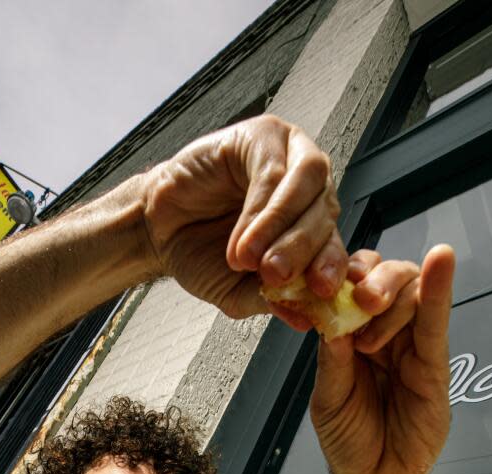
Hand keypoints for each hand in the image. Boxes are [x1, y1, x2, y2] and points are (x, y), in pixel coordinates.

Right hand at [141, 116, 346, 317]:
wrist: (157, 230)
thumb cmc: (201, 254)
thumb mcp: (239, 291)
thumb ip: (272, 300)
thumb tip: (304, 318)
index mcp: (311, 221)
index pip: (335, 241)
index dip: (331, 265)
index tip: (320, 291)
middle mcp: (308, 185)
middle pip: (325, 210)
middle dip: (302, 248)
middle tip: (275, 276)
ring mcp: (288, 153)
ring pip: (307, 183)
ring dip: (281, 226)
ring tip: (251, 259)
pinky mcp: (261, 136)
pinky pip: (272, 171)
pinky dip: (258, 210)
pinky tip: (240, 239)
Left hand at [309, 245, 455, 473]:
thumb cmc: (349, 439)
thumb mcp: (329, 398)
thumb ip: (332, 359)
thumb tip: (332, 315)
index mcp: (352, 335)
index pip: (352, 285)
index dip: (344, 274)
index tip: (327, 282)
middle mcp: (384, 333)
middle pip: (386, 278)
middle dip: (373, 280)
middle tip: (359, 301)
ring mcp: (411, 346)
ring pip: (411, 293)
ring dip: (391, 297)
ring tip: (370, 342)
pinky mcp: (434, 363)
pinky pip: (437, 320)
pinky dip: (438, 289)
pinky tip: (440, 260)